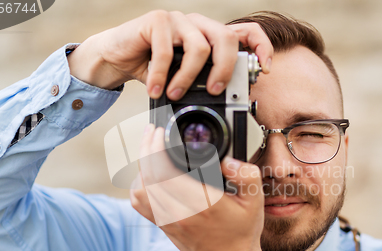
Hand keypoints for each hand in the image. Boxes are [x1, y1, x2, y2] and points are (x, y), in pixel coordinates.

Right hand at [67, 10, 272, 97]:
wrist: (116, 57)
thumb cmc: (152, 68)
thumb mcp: (182, 78)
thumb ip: (201, 82)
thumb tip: (225, 101)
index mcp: (209, 36)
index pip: (246, 32)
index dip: (261, 47)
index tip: (265, 70)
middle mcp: (197, 24)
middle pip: (227, 39)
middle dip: (225, 69)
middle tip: (214, 91)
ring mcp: (178, 20)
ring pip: (199, 47)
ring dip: (187, 78)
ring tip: (174, 94)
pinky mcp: (156, 21)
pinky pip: (166, 51)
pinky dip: (162, 76)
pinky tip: (156, 89)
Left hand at [130, 124, 264, 250]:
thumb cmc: (241, 232)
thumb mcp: (255, 200)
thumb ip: (246, 174)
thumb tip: (227, 160)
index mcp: (201, 204)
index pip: (165, 171)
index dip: (156, 147)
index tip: (160, 131)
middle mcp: (179, 213)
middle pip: (148, 175)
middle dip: (146, 148)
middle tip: (153, 132)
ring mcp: (167, 221)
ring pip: (139, 188)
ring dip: (141, 165)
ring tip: (149, 148)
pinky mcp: (161, 225)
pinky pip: (139, 203)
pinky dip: (138, 184)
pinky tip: (148, 173)